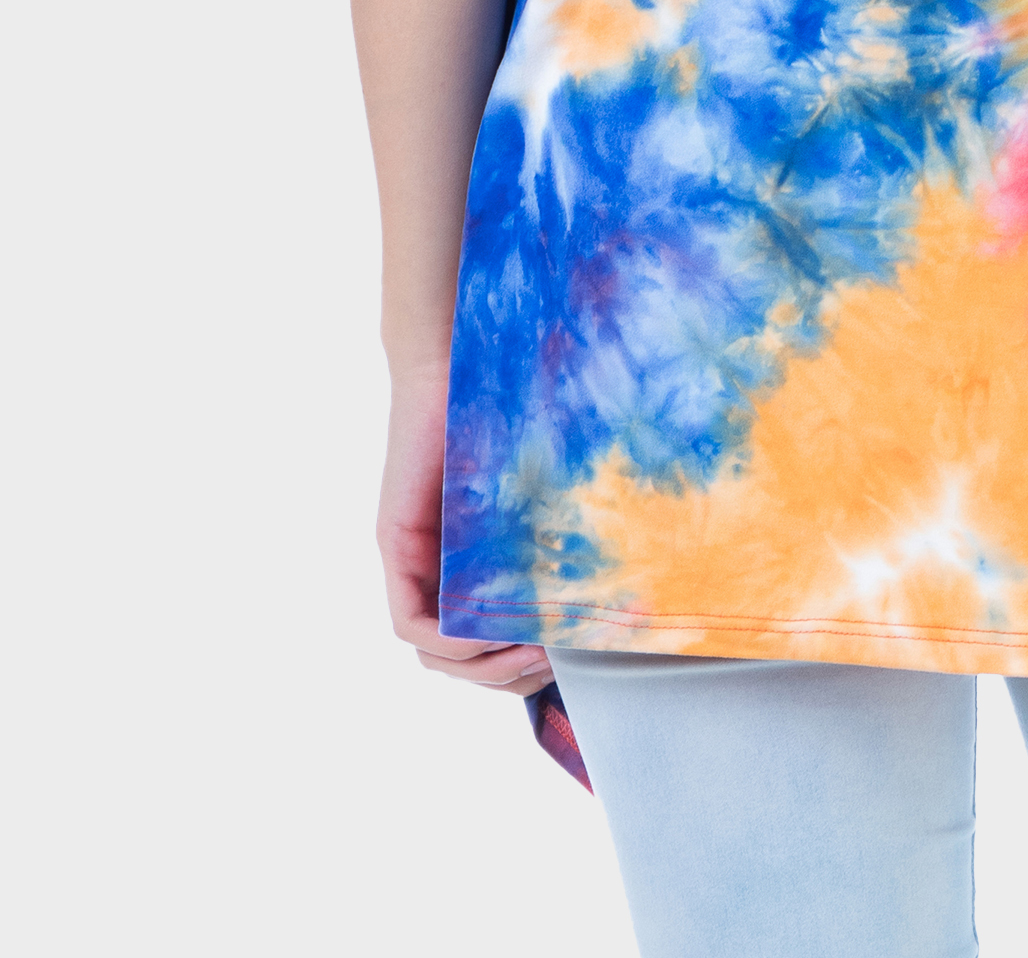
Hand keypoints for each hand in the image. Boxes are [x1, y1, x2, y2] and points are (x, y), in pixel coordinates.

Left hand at [378, 359, 553, 696]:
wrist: (460, 351)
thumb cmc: (511, 405)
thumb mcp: (545, 484)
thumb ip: (561, 524)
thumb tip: (630, 565)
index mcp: (470, 557)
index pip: (486, 640)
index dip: (520, 664)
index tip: (567, 653)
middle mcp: (434, 564)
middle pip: (459, 658)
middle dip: (507, 675)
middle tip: (553, 663)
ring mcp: (411, 555)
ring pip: (435, 650)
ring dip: (484, 668)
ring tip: (533, 654)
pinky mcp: (396, 540)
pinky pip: (414, 622)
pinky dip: (454, 641)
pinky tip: (493, 632)